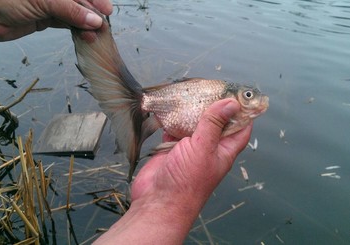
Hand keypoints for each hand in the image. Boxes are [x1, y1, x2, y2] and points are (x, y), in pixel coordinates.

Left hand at [0, 0, 111, 40]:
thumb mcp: (45, 1)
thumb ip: (72, 10)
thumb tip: (95, 21)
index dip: (95, 0)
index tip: (107, 11)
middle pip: (79, 2)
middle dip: (92, 14)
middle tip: (104, 27)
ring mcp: (50, 5)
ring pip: (75, 14)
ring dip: (86, 25)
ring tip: (96, 36)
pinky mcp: (45, 19)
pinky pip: (66, 24)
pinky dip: (77, 31)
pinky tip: (86, 37)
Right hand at [94, 99, 252, 243]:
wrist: (158, 201)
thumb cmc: (186, 181)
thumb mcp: (204, 148)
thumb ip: (214, 124)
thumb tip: (231, 103)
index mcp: (224, 150)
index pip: (240, 127)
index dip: (242, 111)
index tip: (238, 92)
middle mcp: (209, 148)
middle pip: (216, 122)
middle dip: (214, 106)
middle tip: (210, 86)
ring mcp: (190, 148)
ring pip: (195, 124)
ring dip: (192, 111)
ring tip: (191, 91)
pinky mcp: (172, 148)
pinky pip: (175, 129)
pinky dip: (173, 119)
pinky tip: (171, 108)